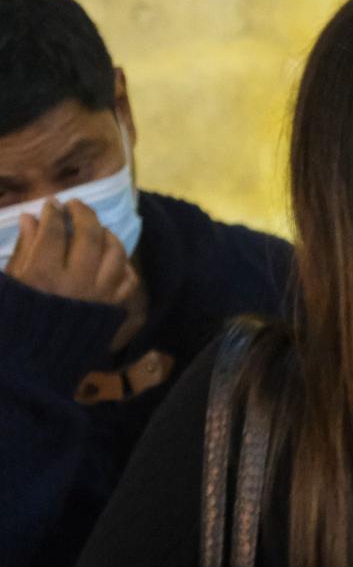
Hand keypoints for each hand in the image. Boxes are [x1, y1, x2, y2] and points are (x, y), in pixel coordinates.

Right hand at [6, 200, 145, 346]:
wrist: (33, 363)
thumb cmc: (15, 318)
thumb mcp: (11, 282)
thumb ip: (23, 249)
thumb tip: (32, 218)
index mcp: (42, 275)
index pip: (53, 232)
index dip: (53, 213)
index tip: (52, 204)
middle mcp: (75, 282)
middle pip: (88, 236)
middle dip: (83, 214)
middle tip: (75, 205)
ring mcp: (99, 295)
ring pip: (114, 254)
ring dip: (107, 235)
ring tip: (97, 228)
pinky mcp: (113, 308)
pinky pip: (127, 280)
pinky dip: (123, 265)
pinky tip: (113, 258)